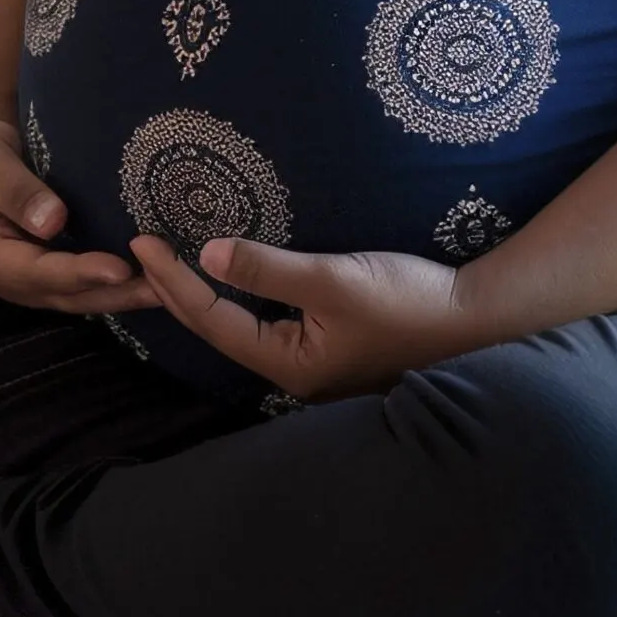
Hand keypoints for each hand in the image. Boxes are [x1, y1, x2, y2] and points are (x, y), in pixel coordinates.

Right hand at [0, 116, 159, 314]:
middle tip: (163, 288)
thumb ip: (13, 189)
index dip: (79, 272)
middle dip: (114, 294)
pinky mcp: (51, 263)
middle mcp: (10, 276)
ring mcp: (31, 275)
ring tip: (169, 287)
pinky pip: (84, 280)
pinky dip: (116, 281)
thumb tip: (53, 222)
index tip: (120, 269)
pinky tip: (152, 274)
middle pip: (65, 294)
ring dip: (122, 294)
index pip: (36, 272)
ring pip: (79, 294)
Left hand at [128, 235, 472, 398]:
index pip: (213, 320)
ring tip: (171, 265)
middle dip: (177, 293)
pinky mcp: (331, 350)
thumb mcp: (335, 279)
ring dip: (204, 298)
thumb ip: (270, 268)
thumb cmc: (408, 301)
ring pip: (241, 331)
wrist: (474, 320)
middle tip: (142, 251)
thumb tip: (207, 255)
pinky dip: (238, 299)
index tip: (143, 242)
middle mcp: (294, 374)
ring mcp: (313, 366)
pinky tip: (231, 282)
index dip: (174, 281)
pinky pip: (266, 326)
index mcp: (289, 365)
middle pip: (220, 332)